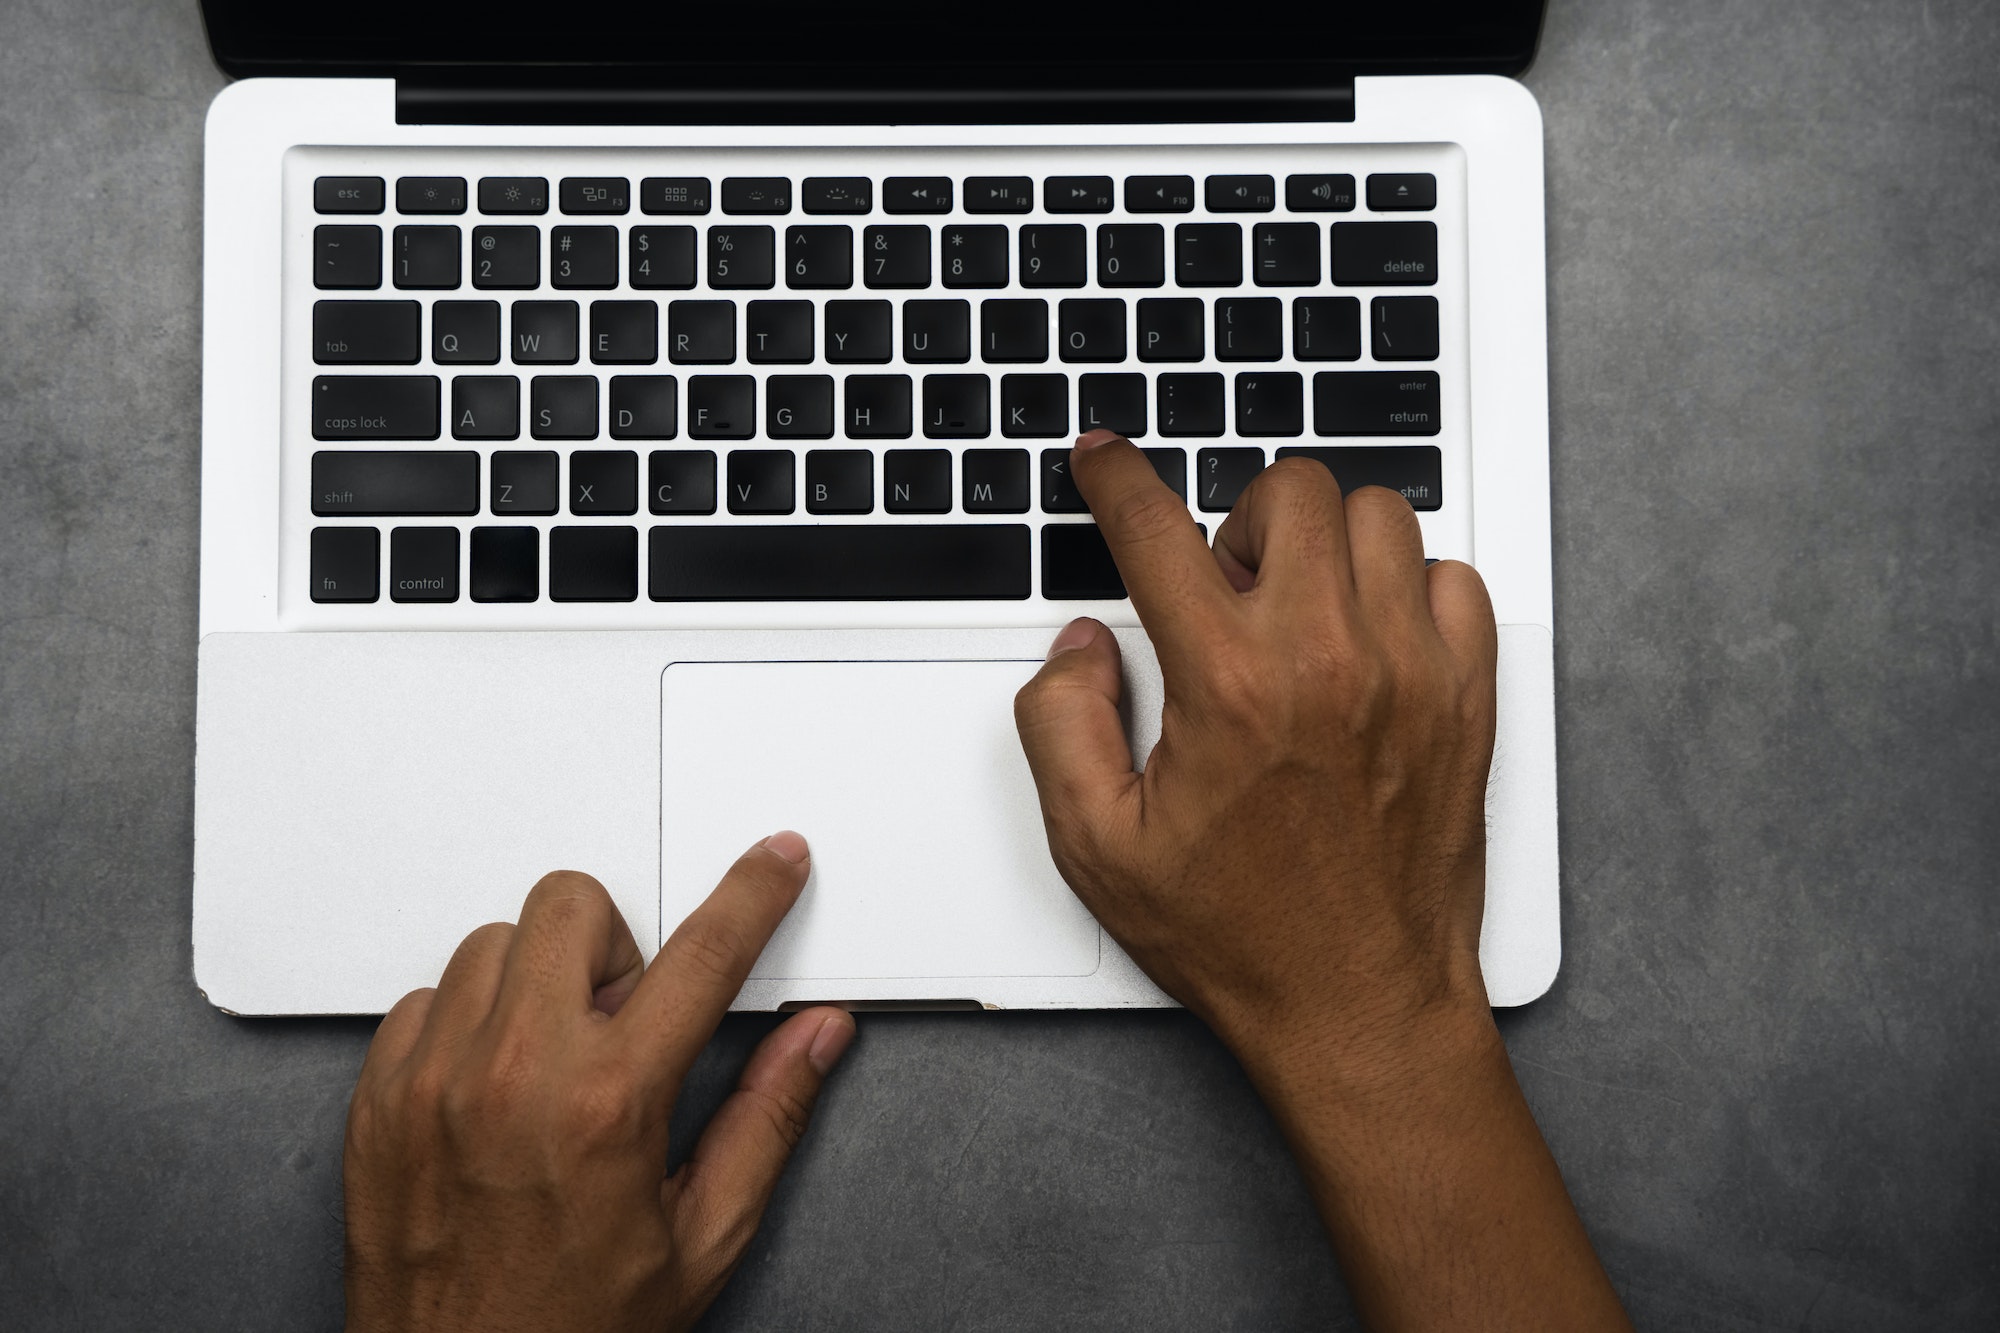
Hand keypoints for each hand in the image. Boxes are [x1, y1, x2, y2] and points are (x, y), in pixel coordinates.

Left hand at [342, 834, 854, 1332]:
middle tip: (628, 1016)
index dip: (751, 896)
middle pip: (572, 907)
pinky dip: (468, 1024)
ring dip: (538, 981)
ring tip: (556, 1061)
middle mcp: (513, 1073)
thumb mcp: (702, 1239)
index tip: (772, 862)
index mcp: (609, 1104)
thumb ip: (766, 1119)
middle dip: (617, 944)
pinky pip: (425, 999)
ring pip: (493, 943)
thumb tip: (815, 1037)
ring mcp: (432, 1081)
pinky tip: (494, 1088)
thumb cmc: (571, 1331)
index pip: (702, 957)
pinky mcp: (377, 1099)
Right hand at [1015, 431, 1628, 1330]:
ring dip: (1326, 542)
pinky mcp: (1469, 697)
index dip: (1116, 479)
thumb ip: (1060, 723)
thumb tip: (1081, 645)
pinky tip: (1370, 638)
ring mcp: (1413, 672)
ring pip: (1380, 516)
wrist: (1360, 1006)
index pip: (1157, 531)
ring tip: (1298, 608)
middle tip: (1224, 585)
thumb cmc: (1239, 935)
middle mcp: (1329, 659)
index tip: (1104, 460)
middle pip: (1292, 491)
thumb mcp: (1098, 845)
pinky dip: (1409, 586)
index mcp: (1229, 686)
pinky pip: (1454, 578)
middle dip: (1241, 517)